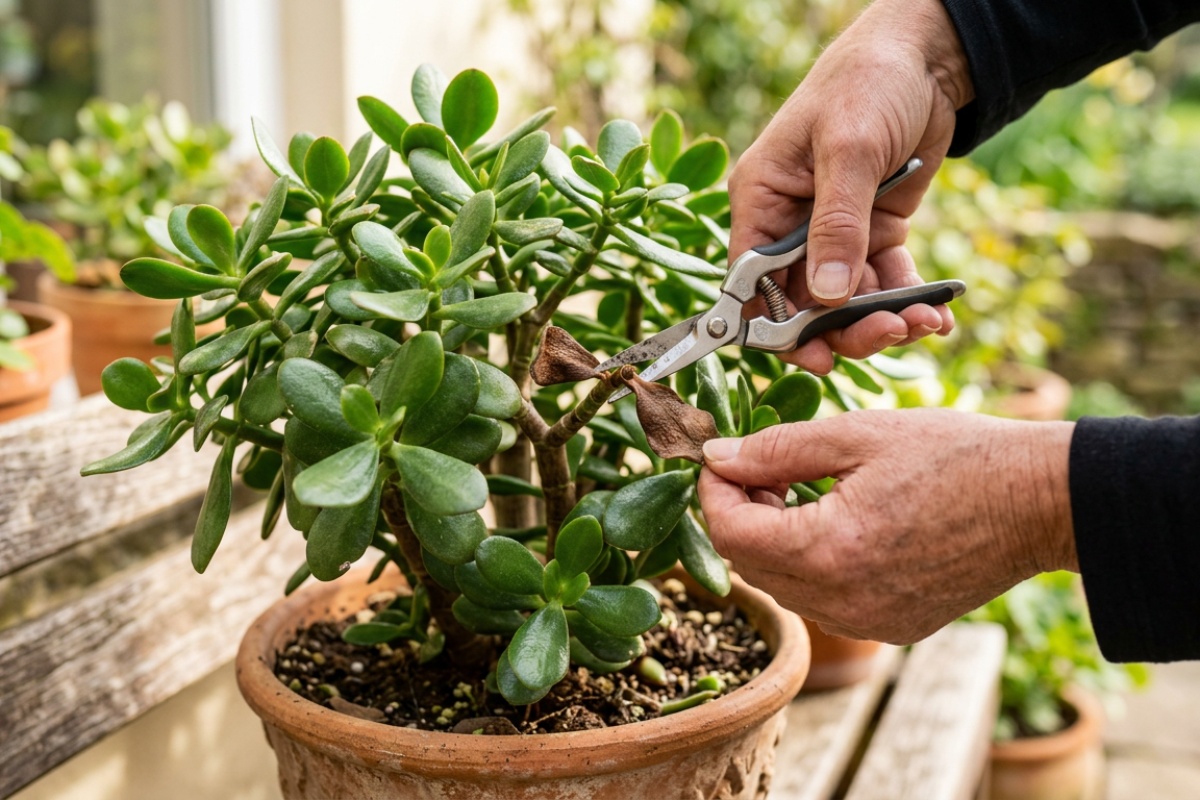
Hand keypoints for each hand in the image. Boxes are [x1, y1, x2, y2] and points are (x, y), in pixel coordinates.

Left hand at [697, 409, 1077, 643]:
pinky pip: (822, 602)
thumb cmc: (955, 455)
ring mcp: (868, 622)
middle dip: (741, 514)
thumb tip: (716, 459)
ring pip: (782, 587)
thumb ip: (776, 449)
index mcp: (830, 550)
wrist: (1039, 501)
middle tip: (763, 469)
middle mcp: (843, 601)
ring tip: (799, 492)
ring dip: (772, 541)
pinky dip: (810, 565)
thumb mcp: (856, 435)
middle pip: (748, 565)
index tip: (723, 459)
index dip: (714, 492)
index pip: (730, 533)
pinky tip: (835, 524)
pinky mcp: (891, 628)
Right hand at [728, 0, 973, 373]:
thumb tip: (824, 298)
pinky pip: (884, 282)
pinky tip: (935, 314)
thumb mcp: (848, 150)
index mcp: (762, 202)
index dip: (777, 327)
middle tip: (888, 334)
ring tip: (923, 322)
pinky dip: (907, 301)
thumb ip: (836, 226)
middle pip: (803, 303)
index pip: (752, 284)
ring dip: (882, 319)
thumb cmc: (867, 85)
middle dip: (844, 328)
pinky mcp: (873, 233)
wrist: (924, 58)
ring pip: (845, 302)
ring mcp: (833, 233)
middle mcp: (790, 225)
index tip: (816, 356)